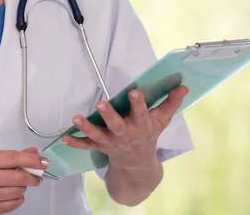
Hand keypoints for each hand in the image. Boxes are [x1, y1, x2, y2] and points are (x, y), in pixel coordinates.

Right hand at [0, 146, 47, 214]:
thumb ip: (10, 155)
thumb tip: (32, 151)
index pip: (14, 158)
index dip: (32, 159)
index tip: (43, 160)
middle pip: (20, 177)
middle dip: (33, 175)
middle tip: (37, 174)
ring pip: (19, 191)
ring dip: (24, 187)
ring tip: (17, 183)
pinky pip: (14, 204)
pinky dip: (18, 198)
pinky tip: (11, 193)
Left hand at [62, 86, 188, 169]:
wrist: (138, 162)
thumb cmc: (148, 134)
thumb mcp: (162, 120)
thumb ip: (171, 103)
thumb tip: (184, 86)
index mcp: (141, 126)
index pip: (141, 113)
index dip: (138, 103)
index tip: (134, 91)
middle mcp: (125, 134)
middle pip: (117, 125)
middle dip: (109, 115)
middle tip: (101, 104)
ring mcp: (111, 141)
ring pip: (97, 134)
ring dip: (86, 127)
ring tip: (76, 118)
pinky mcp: (100, 146)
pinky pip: (86, 145)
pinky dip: (76, 142)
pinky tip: (65, 138)